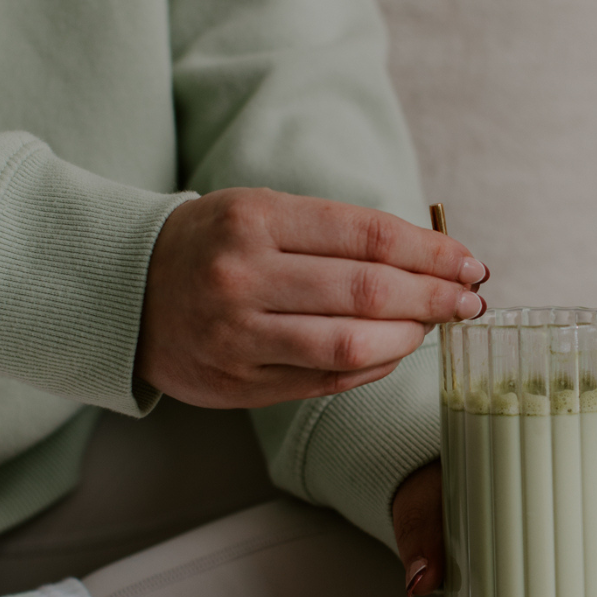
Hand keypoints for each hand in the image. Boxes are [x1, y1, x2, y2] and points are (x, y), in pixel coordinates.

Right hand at [135, 187, 486, 407]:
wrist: (125, 291)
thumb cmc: (214, 244)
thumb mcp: (263, 212)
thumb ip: (338, 234)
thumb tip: (433, 259)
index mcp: (254, 220)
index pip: (368, 236)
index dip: (431, 252)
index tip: (471, 263)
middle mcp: (242, 277)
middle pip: (368, 291)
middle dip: (434, 297)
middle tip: (470, 299)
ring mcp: (237, 336)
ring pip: (351, 344)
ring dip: (409, 338)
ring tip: (433, 326)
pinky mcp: (236, 385)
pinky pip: (326, 381)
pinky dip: (374, 368)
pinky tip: (396, 352)